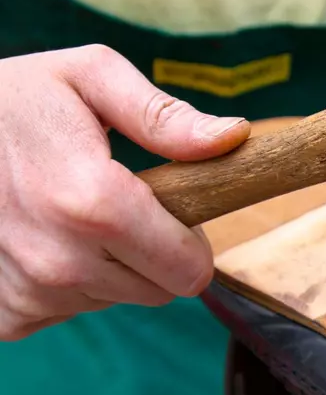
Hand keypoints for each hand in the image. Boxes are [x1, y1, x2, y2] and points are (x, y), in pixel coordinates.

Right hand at [0, 45, 250, 339]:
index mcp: (93, 205)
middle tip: (115, 204)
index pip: (190, 269)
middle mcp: (59, 262)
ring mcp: (30, 294)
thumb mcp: (90, 78)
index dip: (192, 240)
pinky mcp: (6, 316)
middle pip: (160, 290)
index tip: (168, 207)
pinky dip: (65, 283)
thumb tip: (233, 138)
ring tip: (67, 212)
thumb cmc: (13, 99)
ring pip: (115, 299)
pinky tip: (40, 237)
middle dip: (153, 252)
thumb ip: (165, 116)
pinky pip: (68, 312)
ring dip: (107, 265)